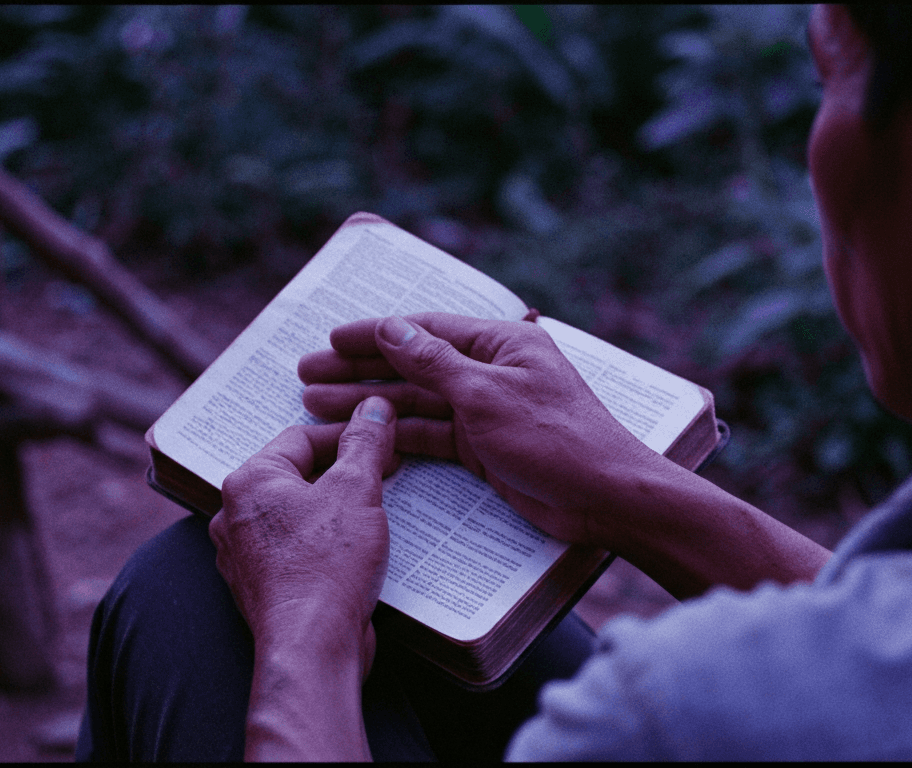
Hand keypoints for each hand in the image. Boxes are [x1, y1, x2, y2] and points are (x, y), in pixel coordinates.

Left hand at [209, 396, 396, 678]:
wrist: (312, 647)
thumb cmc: (326, 566)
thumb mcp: (357, 490)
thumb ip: (365, 443)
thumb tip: (373, 407)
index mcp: (249, 481)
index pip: (301, 438)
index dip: (348, 435)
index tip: (383, 441)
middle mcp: (234, 516)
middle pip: (297, 476)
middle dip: (343, 474)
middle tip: (384, 475)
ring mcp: (243, 556)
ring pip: (296, 516)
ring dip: (335, 511)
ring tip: (374, 513)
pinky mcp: (261, 589)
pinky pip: (295, 551)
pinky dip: (324, 545)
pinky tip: (356, 552)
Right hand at [297, 312, 664, 545]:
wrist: (605, 498)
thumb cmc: (557, 439)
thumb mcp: (487, 395)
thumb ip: (434, 362)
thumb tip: (392, 328)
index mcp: (500, 343)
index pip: (424, 329)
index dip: (373, 334)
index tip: (330, 339)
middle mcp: (491, 370)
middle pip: (413, 364)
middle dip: (359, 369)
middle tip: (306, 375)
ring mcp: (486, 410)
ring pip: (415, 403)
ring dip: (368, 405)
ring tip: (314, 407)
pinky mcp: (484, 448)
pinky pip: (430, 435)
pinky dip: (395, 436)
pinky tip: (358, 437)